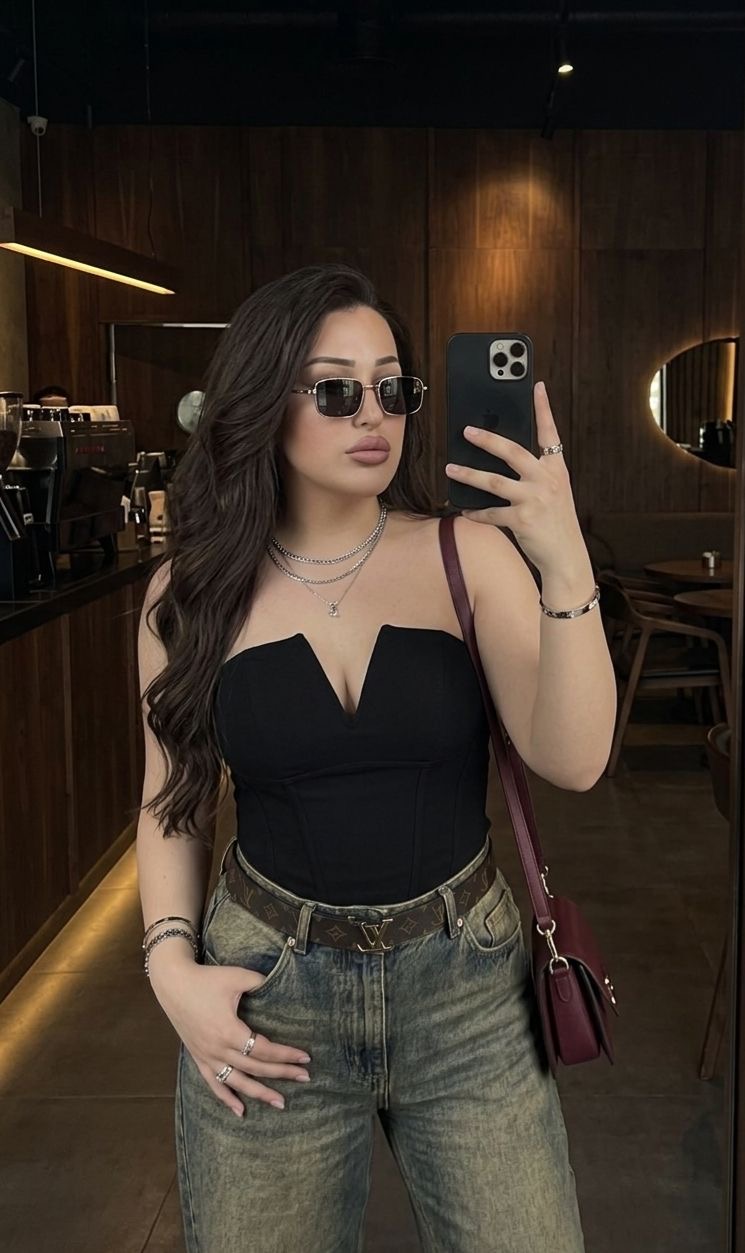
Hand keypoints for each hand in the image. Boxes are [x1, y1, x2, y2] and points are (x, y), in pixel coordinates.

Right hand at [149, 954, 310, 1116]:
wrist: (173, 983)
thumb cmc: (206, 979)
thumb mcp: (237, 976)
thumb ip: (260, 983)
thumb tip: (280, 986)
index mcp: (229, 1031)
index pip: (264, 1049)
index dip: (286, 1054)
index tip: (305, 1057)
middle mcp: (218, 1049)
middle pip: (255, 1067)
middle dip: (282, 1073)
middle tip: (305, 1077)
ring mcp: (207, 1056)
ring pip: (237, 1082)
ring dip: (259, 1094)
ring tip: (280, 1103)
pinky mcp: (198, 1057)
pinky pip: (214, 1083)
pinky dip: (227, 1098)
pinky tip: (240, 1111)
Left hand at [445, 381, 586, 572]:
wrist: (567, 556)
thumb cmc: (556, 522)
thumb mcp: (554, 492)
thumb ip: (534, 474)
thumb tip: (501, 460)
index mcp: (556, 469)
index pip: (550, 433)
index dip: (544, 408)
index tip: (537, 386)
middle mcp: (546, 480)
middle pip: (512, 451)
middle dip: (487, 439)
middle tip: (467, 431)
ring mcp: (534, 500)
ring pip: (493, 482)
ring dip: (468, 474)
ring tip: (450, 468)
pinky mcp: (522, 520)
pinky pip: (490, 513)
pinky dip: (475, 512)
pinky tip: (464, 510)